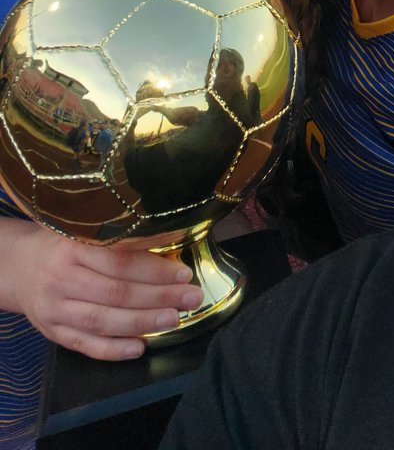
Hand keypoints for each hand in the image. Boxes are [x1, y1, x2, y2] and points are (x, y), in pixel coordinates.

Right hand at [6, 222, 202, 359]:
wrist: (16, 267)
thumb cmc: (60, 243)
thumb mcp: (81, 229)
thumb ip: (116, 237)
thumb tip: (168, 238)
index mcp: (72, 247)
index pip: (119, 261)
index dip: (154, 270)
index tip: (183, 273)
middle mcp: (62, 279)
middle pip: (116, 293)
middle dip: (158, 297)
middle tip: (190, 297)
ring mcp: (55, 310)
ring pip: (103, 321)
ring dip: (143, 323)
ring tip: (173, 319)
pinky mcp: (52, 333)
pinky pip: (85, 346)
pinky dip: (114, 350)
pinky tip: (141, 346)